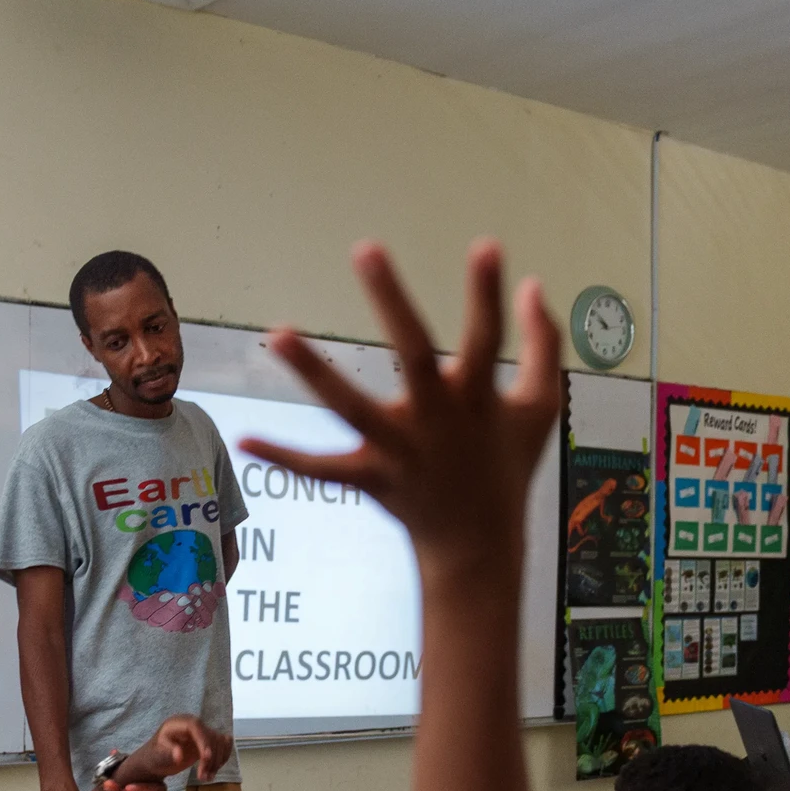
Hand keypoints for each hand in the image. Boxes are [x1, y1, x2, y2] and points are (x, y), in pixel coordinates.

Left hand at [123, 715, 231, 785]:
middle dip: (210, 758)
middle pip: (211, 736)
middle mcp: (194, 724)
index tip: (206, 758)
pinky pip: (223, 745)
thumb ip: (168, 753)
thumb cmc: (154, 756)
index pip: (196, 726)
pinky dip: (222, 757)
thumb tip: (179, 755)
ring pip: (220, 742)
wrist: (156, 760)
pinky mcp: (208, 741)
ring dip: (217, 762)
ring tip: (207, 778)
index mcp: (180, 723)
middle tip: (203, 778)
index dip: (204, 741)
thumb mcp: (157, 754)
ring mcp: (202, 732)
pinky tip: (214, 770)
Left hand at [241, 240, 559, 579]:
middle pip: (413, 355)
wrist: (479, 546)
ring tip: (278, 332)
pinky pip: (323, 469)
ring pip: (353, 408)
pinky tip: (246, 437)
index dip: (488, 292)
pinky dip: (286, 457)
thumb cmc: (507, 465)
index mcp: (478, 399)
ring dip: (315, 371)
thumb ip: (543, 346)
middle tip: (366, 248)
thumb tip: (534, 286)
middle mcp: (437, 420)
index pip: (487, 337)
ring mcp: (400, 451)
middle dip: (391, 301)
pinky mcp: (371, 479)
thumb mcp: (540, 409)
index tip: (487, 244)